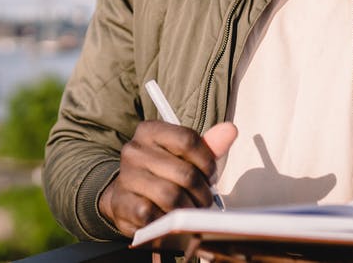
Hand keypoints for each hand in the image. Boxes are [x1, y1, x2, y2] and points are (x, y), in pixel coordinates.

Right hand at [98, 120, 236, 235]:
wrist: (125, 196)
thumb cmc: (160, 174)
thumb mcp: (183, 156)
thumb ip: (208, 145)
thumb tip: (230, 130)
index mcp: (150, 131)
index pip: (188, 140)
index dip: (207, 162)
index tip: (209, 174)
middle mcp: (134, 150)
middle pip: (185, 173)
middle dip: (202, 192)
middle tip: (204, 200)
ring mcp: (126, 177)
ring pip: (171, 196)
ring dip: (188, 209)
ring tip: (192, 211)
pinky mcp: (122, 203)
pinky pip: (154, 215)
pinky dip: (167, 221)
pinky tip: (171, 219)